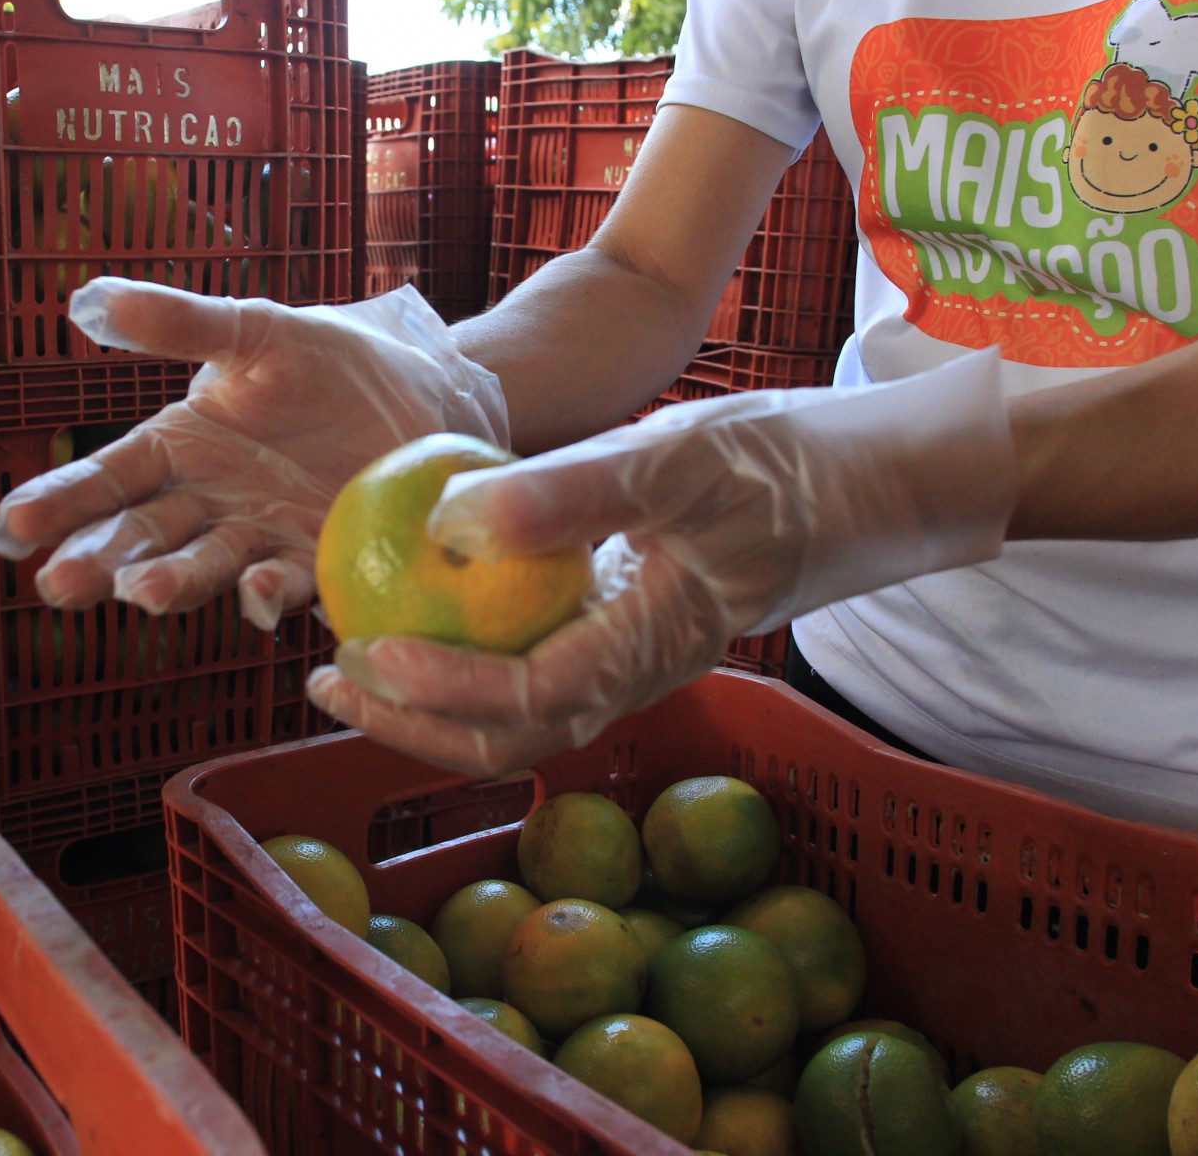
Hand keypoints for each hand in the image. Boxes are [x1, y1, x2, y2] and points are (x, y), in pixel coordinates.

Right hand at [0, 279, 507, 626]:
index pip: (106, 479)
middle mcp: (207, 502)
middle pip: (141, 535)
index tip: (10, 528)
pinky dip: (270, 593)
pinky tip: (257, 597)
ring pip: (205, 565)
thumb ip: (179, 322)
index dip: (60, 502)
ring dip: (171, 582)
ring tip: (141, 593)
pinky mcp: (318, 558)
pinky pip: (289, 581)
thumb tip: (89, 301)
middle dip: (99, 560)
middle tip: (57, 585)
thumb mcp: (252, 331)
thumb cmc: (324, 361)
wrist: (418, 393)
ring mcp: (259, 536)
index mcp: (177, 447)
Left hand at [307, 350, 1016, 774]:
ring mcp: (630, 656)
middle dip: (411, 728)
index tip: (368, 657)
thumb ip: (571, 494)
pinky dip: (465, 653)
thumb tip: (448, 523)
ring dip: (428, 702)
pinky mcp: (623, 627)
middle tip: (326, 679)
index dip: (442, 694)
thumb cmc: (786, 466)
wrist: (871, 482)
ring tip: (349, 662)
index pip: (531, 700)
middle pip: (511, 736)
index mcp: (651, 650)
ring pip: (518, 710)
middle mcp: (634, 672)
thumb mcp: (676, 461)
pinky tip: (418, 606)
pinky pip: (532, 660)